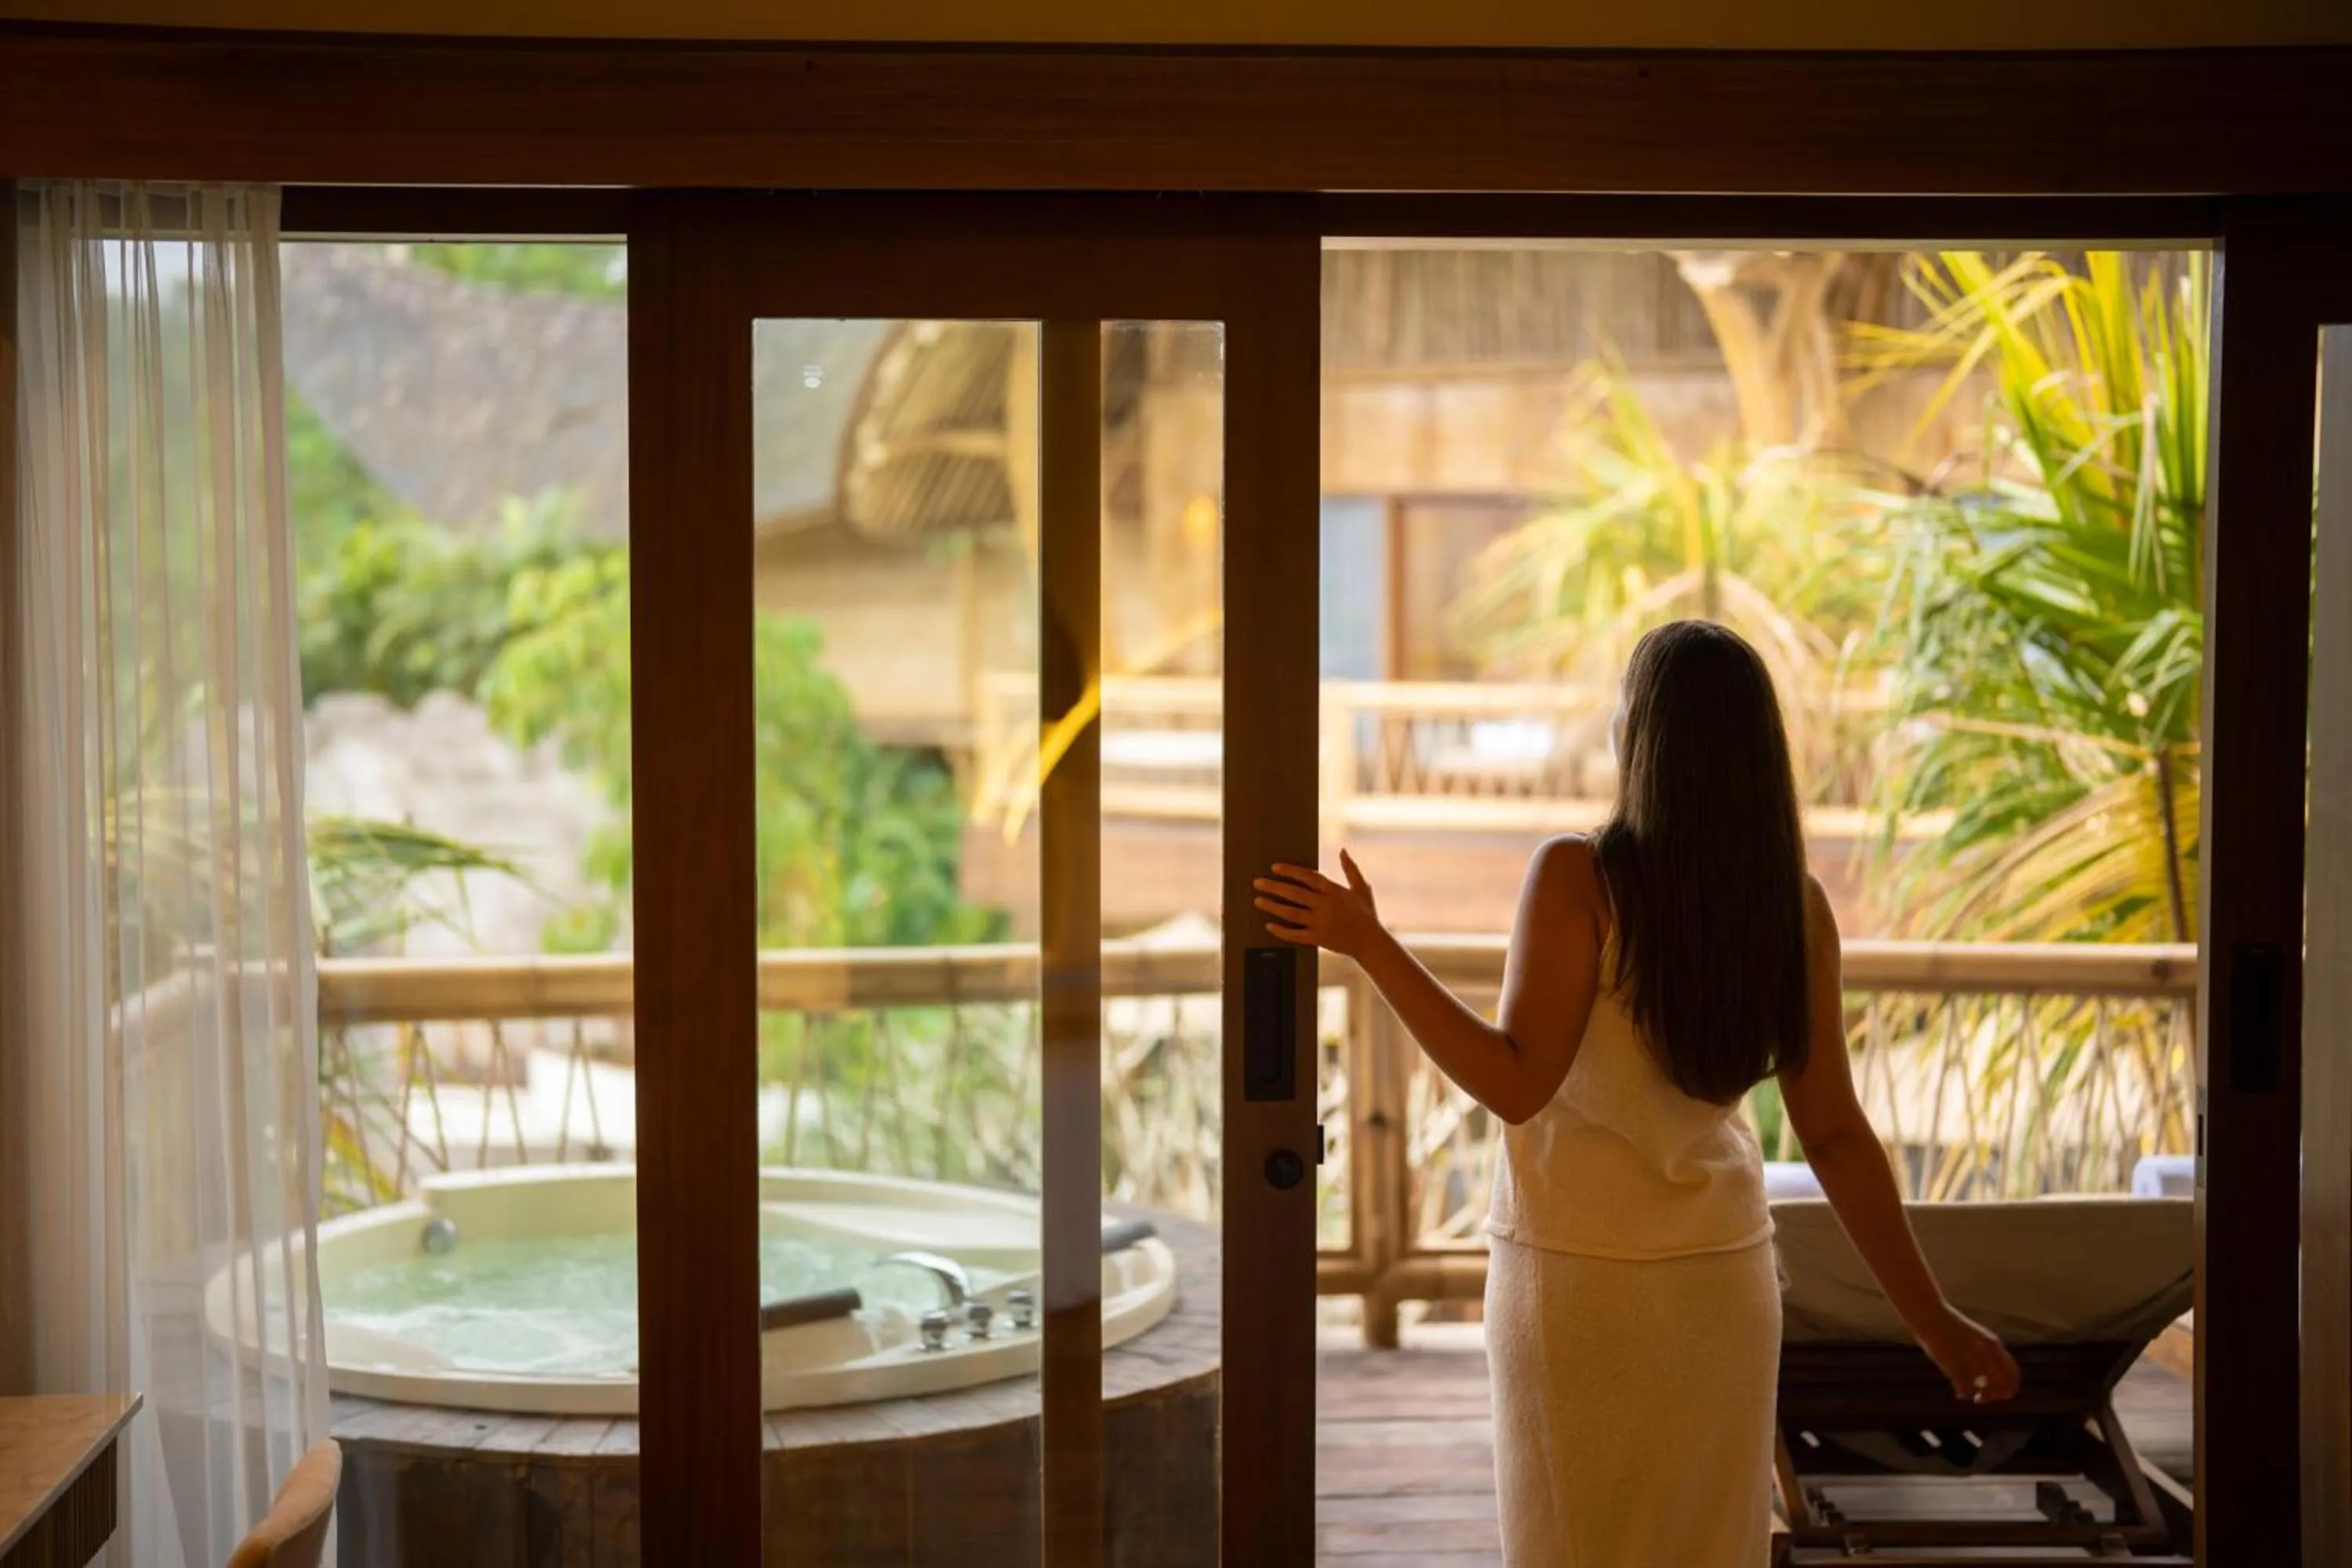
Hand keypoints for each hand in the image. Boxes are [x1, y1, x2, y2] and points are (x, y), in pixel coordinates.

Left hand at [1255, 851, 1383, 958]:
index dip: (1290, 871)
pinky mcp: (1318, 938)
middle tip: (1257, 883)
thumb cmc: (1366, 915)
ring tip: (1258, 901)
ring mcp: (1320, 923)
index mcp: (1334, 891)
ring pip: (1291, 913)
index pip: (1308, 876)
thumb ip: (1351, 869)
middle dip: (1274, 887)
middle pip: (1294, 893)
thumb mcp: (1361, 889)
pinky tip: (1269, 925)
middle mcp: (1325, 905)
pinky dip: (1280, 931)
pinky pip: (1295, 934)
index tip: (1274, 867)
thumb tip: (1343, 850)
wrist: (1370, 942)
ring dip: (1272, 906)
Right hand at [1918, 1306, 2020, 1405]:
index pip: (2012, 1373)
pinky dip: (1964, 1394)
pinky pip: (1965, 1388)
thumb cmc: (1950, 1326)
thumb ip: (1988, 1353)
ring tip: (1972, 1396)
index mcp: (1993, 1343)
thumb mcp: (1977, 1336)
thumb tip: (1994, 1375)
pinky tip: (1959, 1393)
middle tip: (1984, 1398)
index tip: (2001, 1395)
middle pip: (2002, 1383)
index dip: (2010, 1387)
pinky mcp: (1953, 1363)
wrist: (1929, 1314)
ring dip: (1981, 1396)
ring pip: (1985, 1388)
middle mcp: (1985, 1351)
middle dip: (1995, 1395)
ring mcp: (1969, 1357)